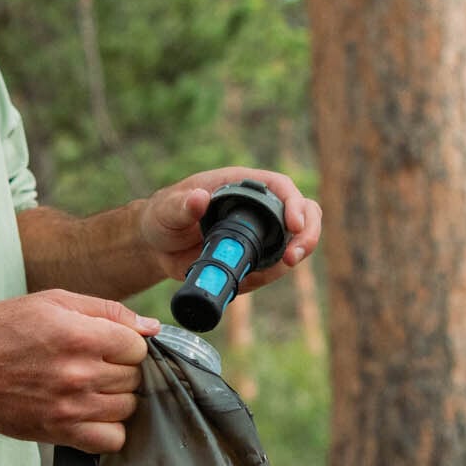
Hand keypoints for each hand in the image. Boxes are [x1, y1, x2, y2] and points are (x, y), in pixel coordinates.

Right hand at [0, 291, 157, 453]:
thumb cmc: (1, 329)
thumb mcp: (53, 302)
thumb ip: (107, 311)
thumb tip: (150, 326)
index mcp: (81, 335)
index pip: (139, 347)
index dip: (127, 344)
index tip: (110, 344)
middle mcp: (80, 373)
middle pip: (134, 378)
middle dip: (120, 369)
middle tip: (94, 364)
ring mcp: (71, 406)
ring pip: (127, 408)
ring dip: (116, 399)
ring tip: (90, 388)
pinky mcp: (59, 432)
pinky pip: (111, 440)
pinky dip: (109, 430)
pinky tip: (91, 414)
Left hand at [137, 167, 323, 292]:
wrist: (158, 245)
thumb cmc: (163, 216)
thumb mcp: (168, 210)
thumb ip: (181, 205)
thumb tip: (200, 198)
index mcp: (241, 184)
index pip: (280, 187)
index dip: (294, 203)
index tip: (293, 225)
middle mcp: (257, 206)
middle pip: (304, 212)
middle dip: (308, 234)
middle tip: (294, 256)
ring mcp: (260, 232)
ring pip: (296, 239)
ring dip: (295, 256)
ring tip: (277, 269)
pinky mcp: (255, 255)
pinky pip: (274, 265)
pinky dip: (270, 274)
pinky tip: (246, 280)